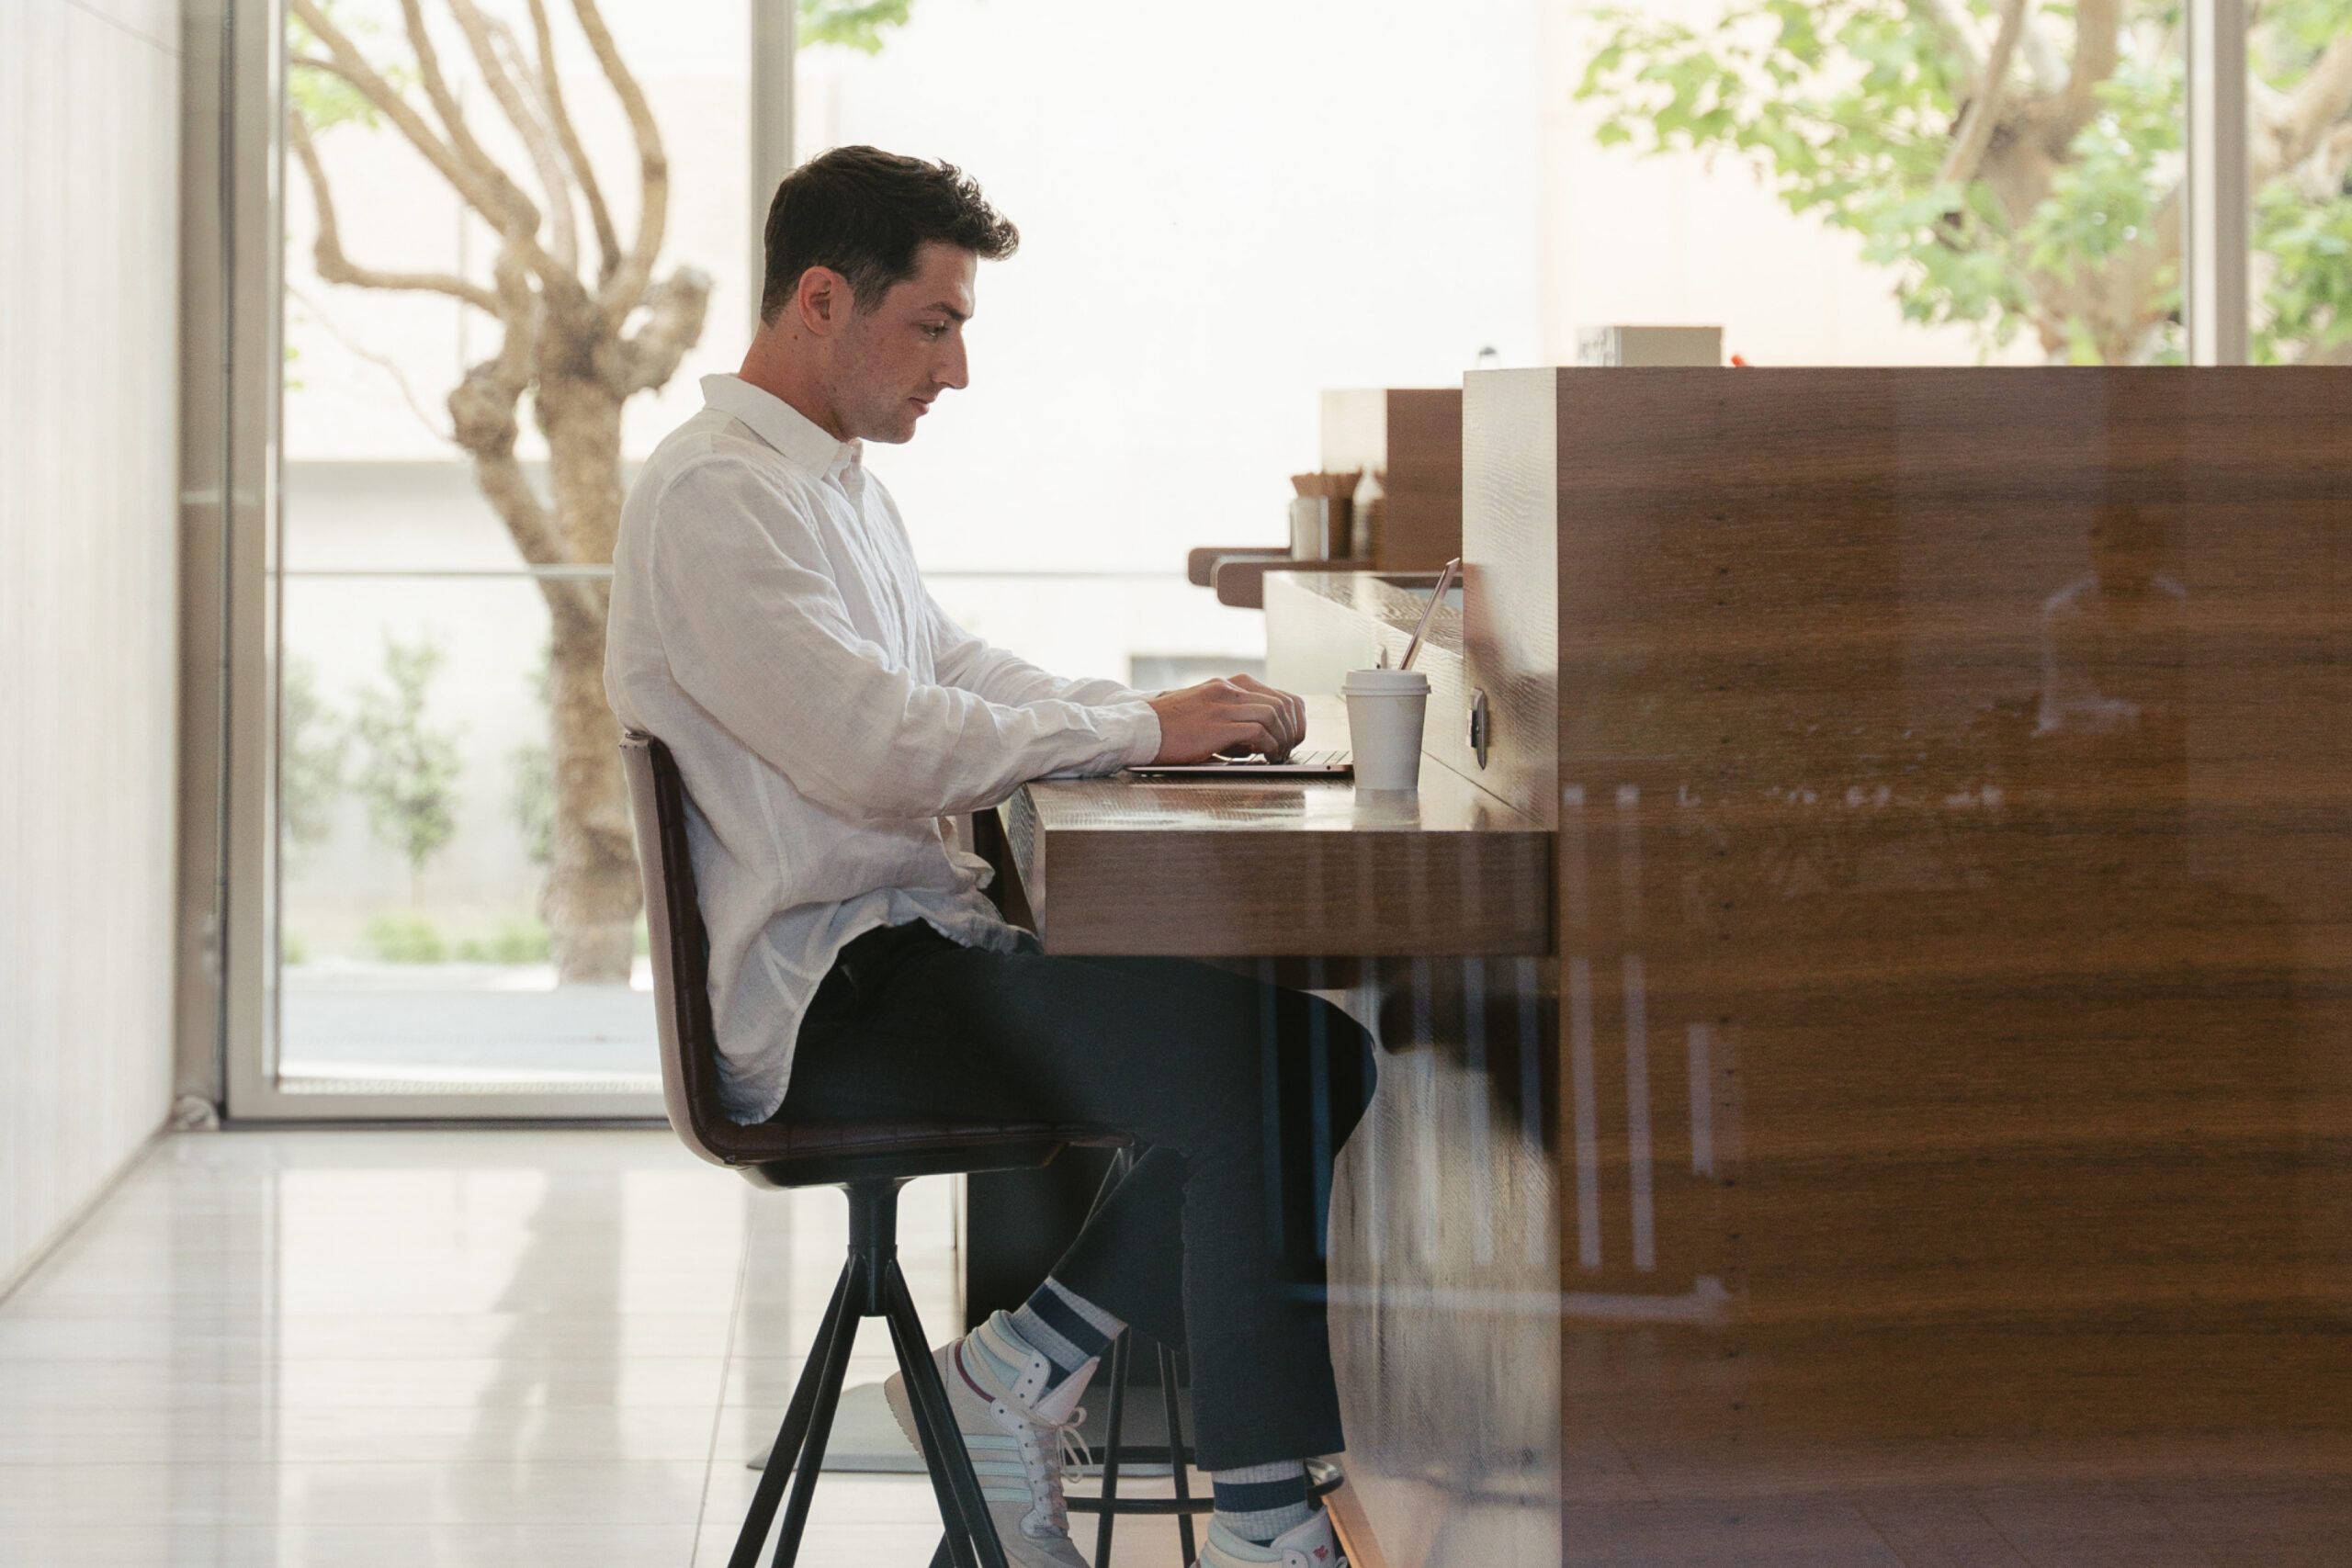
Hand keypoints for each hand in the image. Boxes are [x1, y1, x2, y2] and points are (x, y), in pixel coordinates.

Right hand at [1146, 675, 1307, 763]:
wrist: (1140, 729)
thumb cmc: (1170, 728)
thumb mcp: (1206, 715)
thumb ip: (1233, 721)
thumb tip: (1258, 742)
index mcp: (1228, 685)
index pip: (1279, 694)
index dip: (1294, 718)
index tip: (1292, 736)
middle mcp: (1228, 690)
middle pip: (1282, 703)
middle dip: (1292, 730)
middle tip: (1288, 749)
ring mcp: (1222, 705)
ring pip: (1274, 714)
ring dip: (1282, 738)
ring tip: (1277, 755)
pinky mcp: (1216, 725)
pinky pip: (1258, 731)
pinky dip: (1268, 746)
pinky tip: (1264, 757)